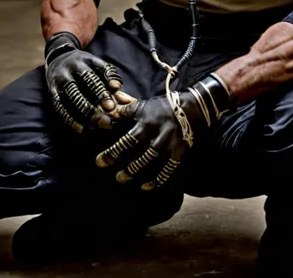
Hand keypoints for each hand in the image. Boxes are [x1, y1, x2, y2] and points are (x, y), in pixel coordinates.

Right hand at [45, 31, 135, 133]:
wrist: (57, 57)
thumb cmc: (84, 64)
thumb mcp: (97, 63)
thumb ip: (110, 75)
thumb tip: (118, 89)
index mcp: (84, 61)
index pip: (94, 76)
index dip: (102, 92)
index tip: (111, 106)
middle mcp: (70, 69)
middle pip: (81, 87)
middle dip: (93, 105)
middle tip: (105, 119)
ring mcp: (59, 80)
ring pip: (71, 98)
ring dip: (84, 113)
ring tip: (96, 126)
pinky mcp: (52, 91)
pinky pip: (60, 107)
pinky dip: (70, 119)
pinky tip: (82, 129)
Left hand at [96, 74, 231, 190]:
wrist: (192, 108)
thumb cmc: (165, 106)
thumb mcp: (146, 105)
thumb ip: (128, 109)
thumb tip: (112, 110)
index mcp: (147, 122)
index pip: (126, 139)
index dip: (113, 151)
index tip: (100, 160)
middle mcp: (156, 134)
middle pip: (136, 151)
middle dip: (120, 162)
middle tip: (107, 170)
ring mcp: (168, 144)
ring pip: (149, 161)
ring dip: (134, 171)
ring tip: (121, 178)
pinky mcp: (178, 152)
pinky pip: (167, 169)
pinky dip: (157, 180)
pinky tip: (146, 187)